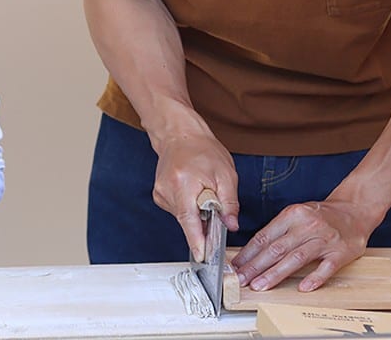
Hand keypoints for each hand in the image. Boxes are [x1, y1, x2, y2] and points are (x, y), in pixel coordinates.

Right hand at [151, 130, 238, 261]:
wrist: (180, 135)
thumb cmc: (202, 150)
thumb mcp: (225, 174)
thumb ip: (229, 202)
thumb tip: (231, 225)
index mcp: (184, 183)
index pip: (189, 218)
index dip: (197, 239)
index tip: (202, 256)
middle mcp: (168, 190)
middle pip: (188, 220)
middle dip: (204, 220)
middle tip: (214, 203)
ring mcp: (161, 194)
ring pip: (184, 217)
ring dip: (197, 212)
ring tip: (202, 190)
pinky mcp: (159, 197)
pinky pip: (179, 211)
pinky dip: (189, 207)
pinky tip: (192, 192)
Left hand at [231, 198, 376, 291]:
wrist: (355, 210)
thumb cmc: (321, 215)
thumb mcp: (296, 214)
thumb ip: (277, 231)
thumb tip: (251, 252)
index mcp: (292, 215)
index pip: (265, 236)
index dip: (248, 253)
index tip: (236, 266)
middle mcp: (307, 226)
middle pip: (276, 249)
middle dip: (256, 266)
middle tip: (241, 279)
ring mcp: (325, 239)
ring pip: (296, 258)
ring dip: (276, 274)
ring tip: (260, 285)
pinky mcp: (341, 252)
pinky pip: (326, 267)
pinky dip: (314, 278)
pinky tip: (302, 288)